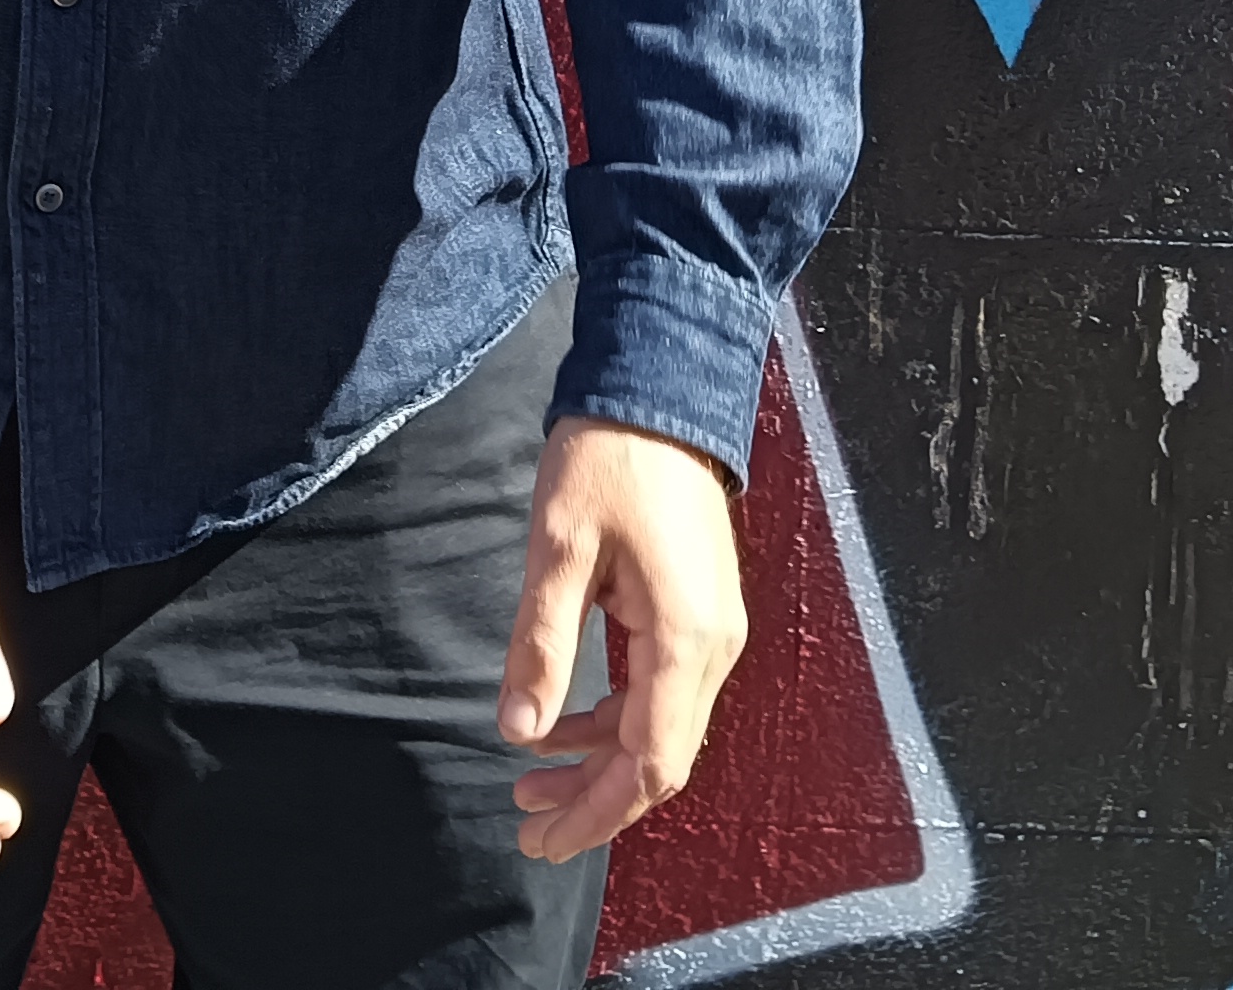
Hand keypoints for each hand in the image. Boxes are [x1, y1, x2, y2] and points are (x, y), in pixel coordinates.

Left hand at [500, 414, 746, 861]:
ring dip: (600, 760)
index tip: (540, 842)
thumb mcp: (558, 550)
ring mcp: (713, 630)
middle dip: (593, 800)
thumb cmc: (609, 459)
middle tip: (524, 823)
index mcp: (684, 640)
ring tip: (529, 778)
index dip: (595, 815)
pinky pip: (662, 691)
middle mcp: (713, 647)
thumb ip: (542, 645)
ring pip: (662, 728)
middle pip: (660, 760)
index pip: (649, 766)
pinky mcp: (699, 612)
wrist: (661, 391)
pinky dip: (616, 719)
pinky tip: (566, 721)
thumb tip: (519, 732)